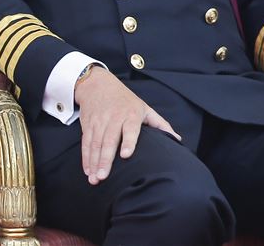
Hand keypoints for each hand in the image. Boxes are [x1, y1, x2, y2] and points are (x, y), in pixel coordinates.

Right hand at [74, 67, 180, 185]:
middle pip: (109, 140)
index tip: (126, 155)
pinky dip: (86, 157)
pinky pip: (86, 142)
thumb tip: (177, 139)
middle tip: (104, 176)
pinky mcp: (88, 124)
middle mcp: (113, 118)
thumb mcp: (144, 107)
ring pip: (95, 144)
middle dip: (105, 159)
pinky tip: (87, 170)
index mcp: (131, 114)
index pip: (130, 129)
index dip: (128, 142)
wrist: (97, 84)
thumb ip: (160, 123)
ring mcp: (99, 122)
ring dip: (93, 162)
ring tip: (95, 178)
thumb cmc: (124, 99)